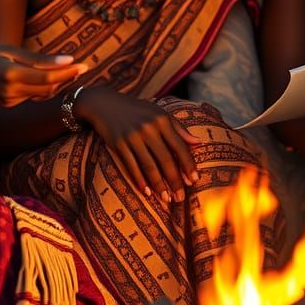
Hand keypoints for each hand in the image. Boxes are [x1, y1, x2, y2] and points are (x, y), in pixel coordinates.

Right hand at [0, 44, 87, 105]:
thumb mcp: (6, 51)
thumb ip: (36, 59)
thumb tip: (67, 59)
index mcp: (11, 75)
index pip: (48, 76)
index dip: (69, 71)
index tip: (84, 64)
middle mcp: (11, 92)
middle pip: (48, 87)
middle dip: (67, 77)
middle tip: (83, 67)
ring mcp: (9, 101)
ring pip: (41, 92)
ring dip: (56, 82)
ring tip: (70, 69)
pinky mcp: (7, 104)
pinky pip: (30, 95)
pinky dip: (41, 86)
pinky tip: (46, 76)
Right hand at [76, 88, 200, 203]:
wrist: (105, 104)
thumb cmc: (138, 110)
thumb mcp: (159, 114)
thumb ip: (179, 129)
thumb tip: (199, 143)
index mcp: (162, 120)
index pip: (179, 146)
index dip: (188, 164)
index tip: (194, 181)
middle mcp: (148, 128)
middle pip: (165, 159)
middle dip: (175, 180)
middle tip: (181, 198)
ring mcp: (132, 136)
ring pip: (149, 166)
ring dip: (159, 185)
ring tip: (166, 199)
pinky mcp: (118, 144)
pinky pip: (131, 166)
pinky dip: (139, 180)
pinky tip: (146, 192)